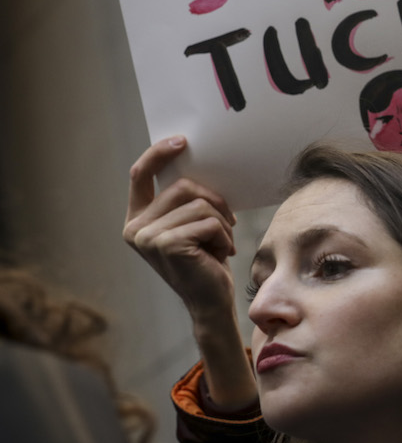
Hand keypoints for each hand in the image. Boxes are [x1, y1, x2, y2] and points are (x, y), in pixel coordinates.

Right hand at [123, 138, 256, 408]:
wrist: (211, 301)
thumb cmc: (206, 260)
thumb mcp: (190, 225)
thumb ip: (183, 201)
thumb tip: (197, 163)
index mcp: (137, 218)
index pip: (140, 175)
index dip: (159, 153)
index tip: (182, 141)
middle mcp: (135, 227)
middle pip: (183, 187)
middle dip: (214, 203)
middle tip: (225, 226)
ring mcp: (148, 237)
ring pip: (200, 204)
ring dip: (221, 223)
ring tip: (220, 244)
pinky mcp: (167, 244)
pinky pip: (208, 221)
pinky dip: (223, 236)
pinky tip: (220, 254)